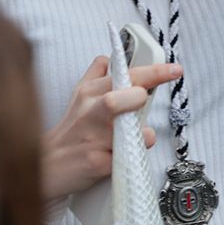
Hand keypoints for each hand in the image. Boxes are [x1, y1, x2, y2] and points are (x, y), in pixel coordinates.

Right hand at [41, 56, 183, 201]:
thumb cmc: (71, 131)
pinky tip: (120, 155)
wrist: (49, 167)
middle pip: (122, 96)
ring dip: (140, 133)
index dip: (153, 72)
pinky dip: (131, 155)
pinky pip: (127, 155)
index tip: (174, 70)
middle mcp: (90, 111)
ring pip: (130, 128)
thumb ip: (96, 75)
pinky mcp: (96, 162)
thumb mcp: (79, 96)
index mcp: (90, 91)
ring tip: (129, 137)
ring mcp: (93, 137)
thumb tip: (111, 58)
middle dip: (139, 99)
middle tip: (139, 105)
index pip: (125, 73)